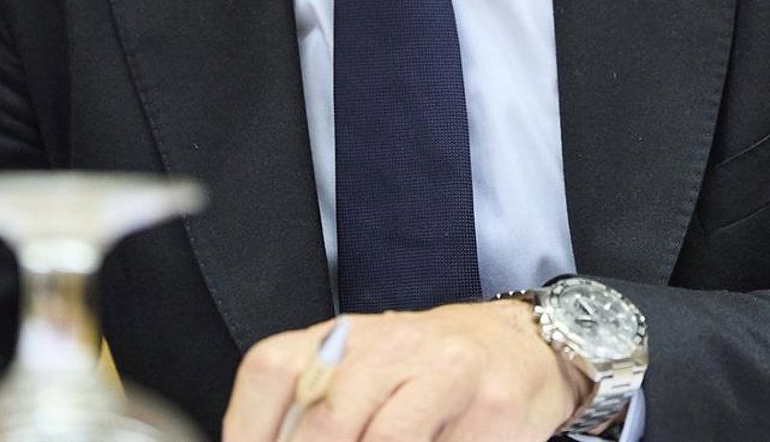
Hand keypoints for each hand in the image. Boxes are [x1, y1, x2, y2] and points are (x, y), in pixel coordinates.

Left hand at [222, 299, 587, 441]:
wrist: (520, 347)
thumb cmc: (428, 372)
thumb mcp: (363, 373)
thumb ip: (315, 409)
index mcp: (345, 337)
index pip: (273, 370)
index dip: (249, 429)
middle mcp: (392, 345)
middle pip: (328, 421)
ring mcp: (446, 373)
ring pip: (386, 440)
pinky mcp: (491, 408)